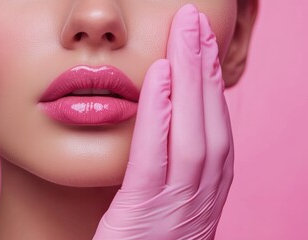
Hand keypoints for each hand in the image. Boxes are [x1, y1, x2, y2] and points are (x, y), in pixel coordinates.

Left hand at [93, 4, 233, 239]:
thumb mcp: (162, 207)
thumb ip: (166, 171)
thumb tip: (162, 128)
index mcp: (204, 194)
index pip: (213, 130)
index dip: (211, 86)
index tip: (203, 47)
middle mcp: (202, 198)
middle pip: (210, 122)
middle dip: (207, 69)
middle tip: (198, 23)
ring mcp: (178, 208)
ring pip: (194, 133)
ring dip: (192, 79)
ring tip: (185, 33)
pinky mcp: (146, 215)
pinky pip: (157, 156)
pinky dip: (161, 113)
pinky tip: (158, 76)